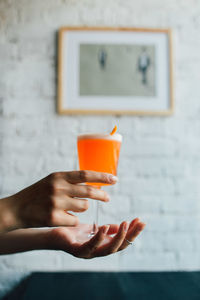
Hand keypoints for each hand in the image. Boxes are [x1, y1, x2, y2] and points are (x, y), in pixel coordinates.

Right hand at [0, 171, 116, 231]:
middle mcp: (58, 188)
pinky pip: (75, 220)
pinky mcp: (53, 218)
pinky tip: (62, 217)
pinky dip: (72, 220)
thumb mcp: (52, 181)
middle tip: (108, 198)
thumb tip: (93, 182)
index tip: (114, 179)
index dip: (102, 176)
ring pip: (84, 207)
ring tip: (71, 208)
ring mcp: (56, 203)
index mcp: (58, 176)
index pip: (85, 174)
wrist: (16, 209)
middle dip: (102, 195)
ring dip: (82, 208)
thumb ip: (70, 180)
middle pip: (89, 191)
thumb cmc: (37, 194)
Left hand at [48, 218, 144, 258]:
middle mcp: (98, 251)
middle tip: (139, 223)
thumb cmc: (73, 232)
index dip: (132, 232)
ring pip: (108, 249)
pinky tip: (104, 228)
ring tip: (125, 224)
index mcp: (103, 245)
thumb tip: (120, 226)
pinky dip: (99, 238)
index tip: (140, 221)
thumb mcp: (92, 228)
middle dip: (131, 235)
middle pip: (119, 246)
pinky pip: (90, 246)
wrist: (53, 234)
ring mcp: (88, 253)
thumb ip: (106, 229)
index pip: (122, 241)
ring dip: (118, 237)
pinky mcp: (77, 251)